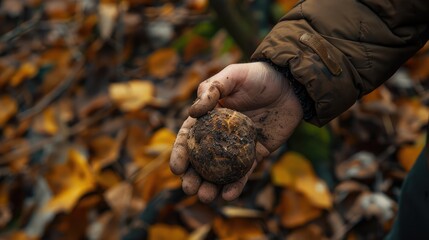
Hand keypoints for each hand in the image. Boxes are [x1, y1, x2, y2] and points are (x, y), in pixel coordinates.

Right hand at [170, 62, 302, 201]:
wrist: (290, 84)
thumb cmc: (258, 76)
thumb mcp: (232, 76)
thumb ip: (212, 89)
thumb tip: (192, 112)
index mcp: (209, 117)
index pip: (189, 137)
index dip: (181, 153)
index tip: (176, 168)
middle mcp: (220, 135)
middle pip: (201, 160)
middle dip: (192, 177)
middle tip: (188, 188)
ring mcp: (237, 146)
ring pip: (220, 171)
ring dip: (211, 186)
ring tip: (205, 196)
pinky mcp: (256, 153)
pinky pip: (244, 172)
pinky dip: (236, 185)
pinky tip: (228, 195)